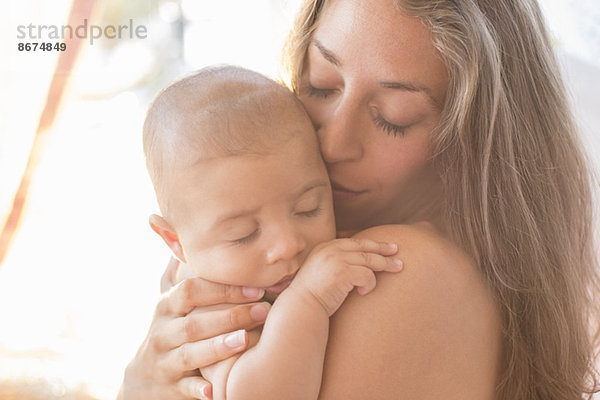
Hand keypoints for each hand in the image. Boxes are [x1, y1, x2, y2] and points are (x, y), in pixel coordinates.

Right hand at [118, 270, 270, 399]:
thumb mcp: (170, 302)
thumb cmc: (169, 331)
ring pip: (189, 354)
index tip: (257, 286)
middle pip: (194, 322)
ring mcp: (164, 362)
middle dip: (230, 315)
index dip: (223, 288)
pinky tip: (216, 391)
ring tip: (244, 341)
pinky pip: (183, 389)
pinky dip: (198, 391)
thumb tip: (181, 229)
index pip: (192, 291)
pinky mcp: (168, 389)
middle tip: (264, 311)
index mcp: (168, 307)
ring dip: (217, 347)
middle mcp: (163, 332)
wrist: (144, 380)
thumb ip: (180, 270)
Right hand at [290, 238, 401, 315]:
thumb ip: (337, 263)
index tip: (387, 247)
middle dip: (384, 250)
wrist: (302, 307)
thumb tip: (361, 263)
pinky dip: (369, 285)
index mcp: (325, 247)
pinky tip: (363, 293)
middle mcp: (330, 250)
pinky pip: (367, 275)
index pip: (355, 242)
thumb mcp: (323, 272)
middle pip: (365, 247)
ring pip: (370, 260)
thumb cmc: (314, 295)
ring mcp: (336, 260)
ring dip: (385, 266)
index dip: (373, 244)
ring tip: (398, 269)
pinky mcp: (342, 273)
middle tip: (398, 252)